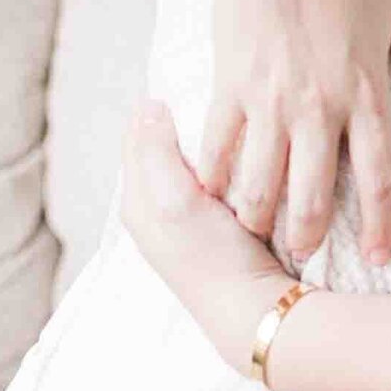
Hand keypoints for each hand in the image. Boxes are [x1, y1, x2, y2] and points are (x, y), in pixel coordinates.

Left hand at [118, 99, 292, 376]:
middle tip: (203, 89)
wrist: (254, 310)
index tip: (180, 80)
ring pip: (185, 165)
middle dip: (174, 121)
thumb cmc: (212, 256)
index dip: (154, 109)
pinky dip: (218, 163)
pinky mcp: (214, 230)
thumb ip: (156, 152)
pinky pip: (209, 182)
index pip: (135, 139)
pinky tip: (239, 153)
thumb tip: (148, 105)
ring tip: (222, 114)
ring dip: (198, 142)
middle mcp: (154, 212)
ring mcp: (184, 223)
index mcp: (136, 202)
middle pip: (157, 150)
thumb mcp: (175, 199)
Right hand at [196, 0, 390, 268]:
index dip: (381, 225)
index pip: (381, 176)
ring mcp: (269, 98)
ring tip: (260, 235)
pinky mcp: (229, 83)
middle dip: (309, 240)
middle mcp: (318, 104)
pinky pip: (217, 149)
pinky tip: (213, 199)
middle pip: (313, 197)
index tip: (378, 256)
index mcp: (366, 89)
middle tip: (305, 260)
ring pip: (260, 185)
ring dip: (259, 221)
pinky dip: (213, 181)